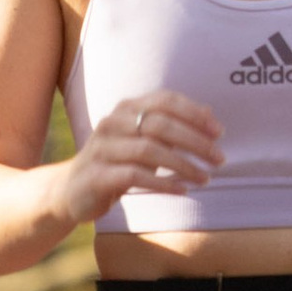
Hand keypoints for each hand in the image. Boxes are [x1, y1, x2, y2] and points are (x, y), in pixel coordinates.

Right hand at [64, 90, 222, 226]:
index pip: (166, 100)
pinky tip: (182, 190)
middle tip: (219, 159)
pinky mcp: (97, 175)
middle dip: (196, 142)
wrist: (72, 190)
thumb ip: (172, 126)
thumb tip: (210, 116)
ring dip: (183, 165)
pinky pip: (135, 176)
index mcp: (127, 108)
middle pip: (161, 124)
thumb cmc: (119, 161)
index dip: (195, 114)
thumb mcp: (145, 140)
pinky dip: (163, 183)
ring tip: (205, 178)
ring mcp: (102, 148)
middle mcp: (113, 122)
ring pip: (149, 150)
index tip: (219, 132)